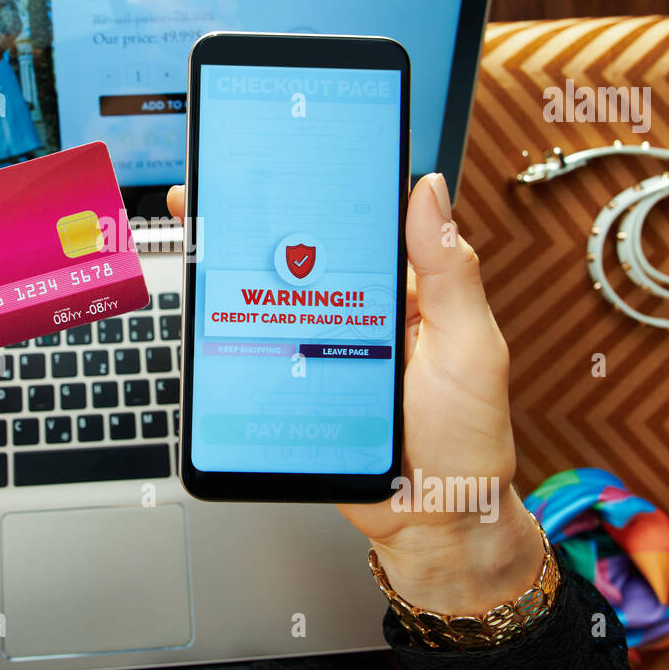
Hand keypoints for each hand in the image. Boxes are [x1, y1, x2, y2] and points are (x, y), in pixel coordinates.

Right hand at [166, 177, 541, 614]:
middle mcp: (353, 311)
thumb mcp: (472, 348)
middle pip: (298, 253)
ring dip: (230, 267)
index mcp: (400, 289)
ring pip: (268, 298)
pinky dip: (225, 330)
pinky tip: (202, 303)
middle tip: (216, 182)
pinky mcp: (290, 385)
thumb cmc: (466, 439)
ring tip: (196, 227)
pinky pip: (254, 351)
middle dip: (255, 217)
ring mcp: (317, 347)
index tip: (291, 147)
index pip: (358, 223)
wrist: (431, 522)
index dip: (324, 183)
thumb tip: (429, 190)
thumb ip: (449, 273)